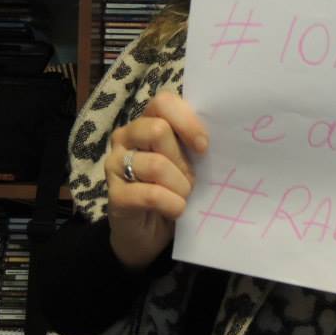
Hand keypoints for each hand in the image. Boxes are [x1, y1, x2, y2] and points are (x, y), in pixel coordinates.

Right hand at [104, 91, 208, 270]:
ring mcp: (115, 164)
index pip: (163, 102)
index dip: (187, 121)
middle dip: (182, 160)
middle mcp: (125, 137)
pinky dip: (172, 204)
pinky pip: (150, 194)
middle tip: (190, 180)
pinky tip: (176, 210)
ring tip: (183, 197)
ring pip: (156, 165)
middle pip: (157, 130)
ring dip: (180, 186)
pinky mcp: (113, 195)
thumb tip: (222, 134)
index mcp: (146, 121)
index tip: (203, 147)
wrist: (150, 233)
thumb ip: (194, 143)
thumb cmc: (173, 188)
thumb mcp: (187, 161)